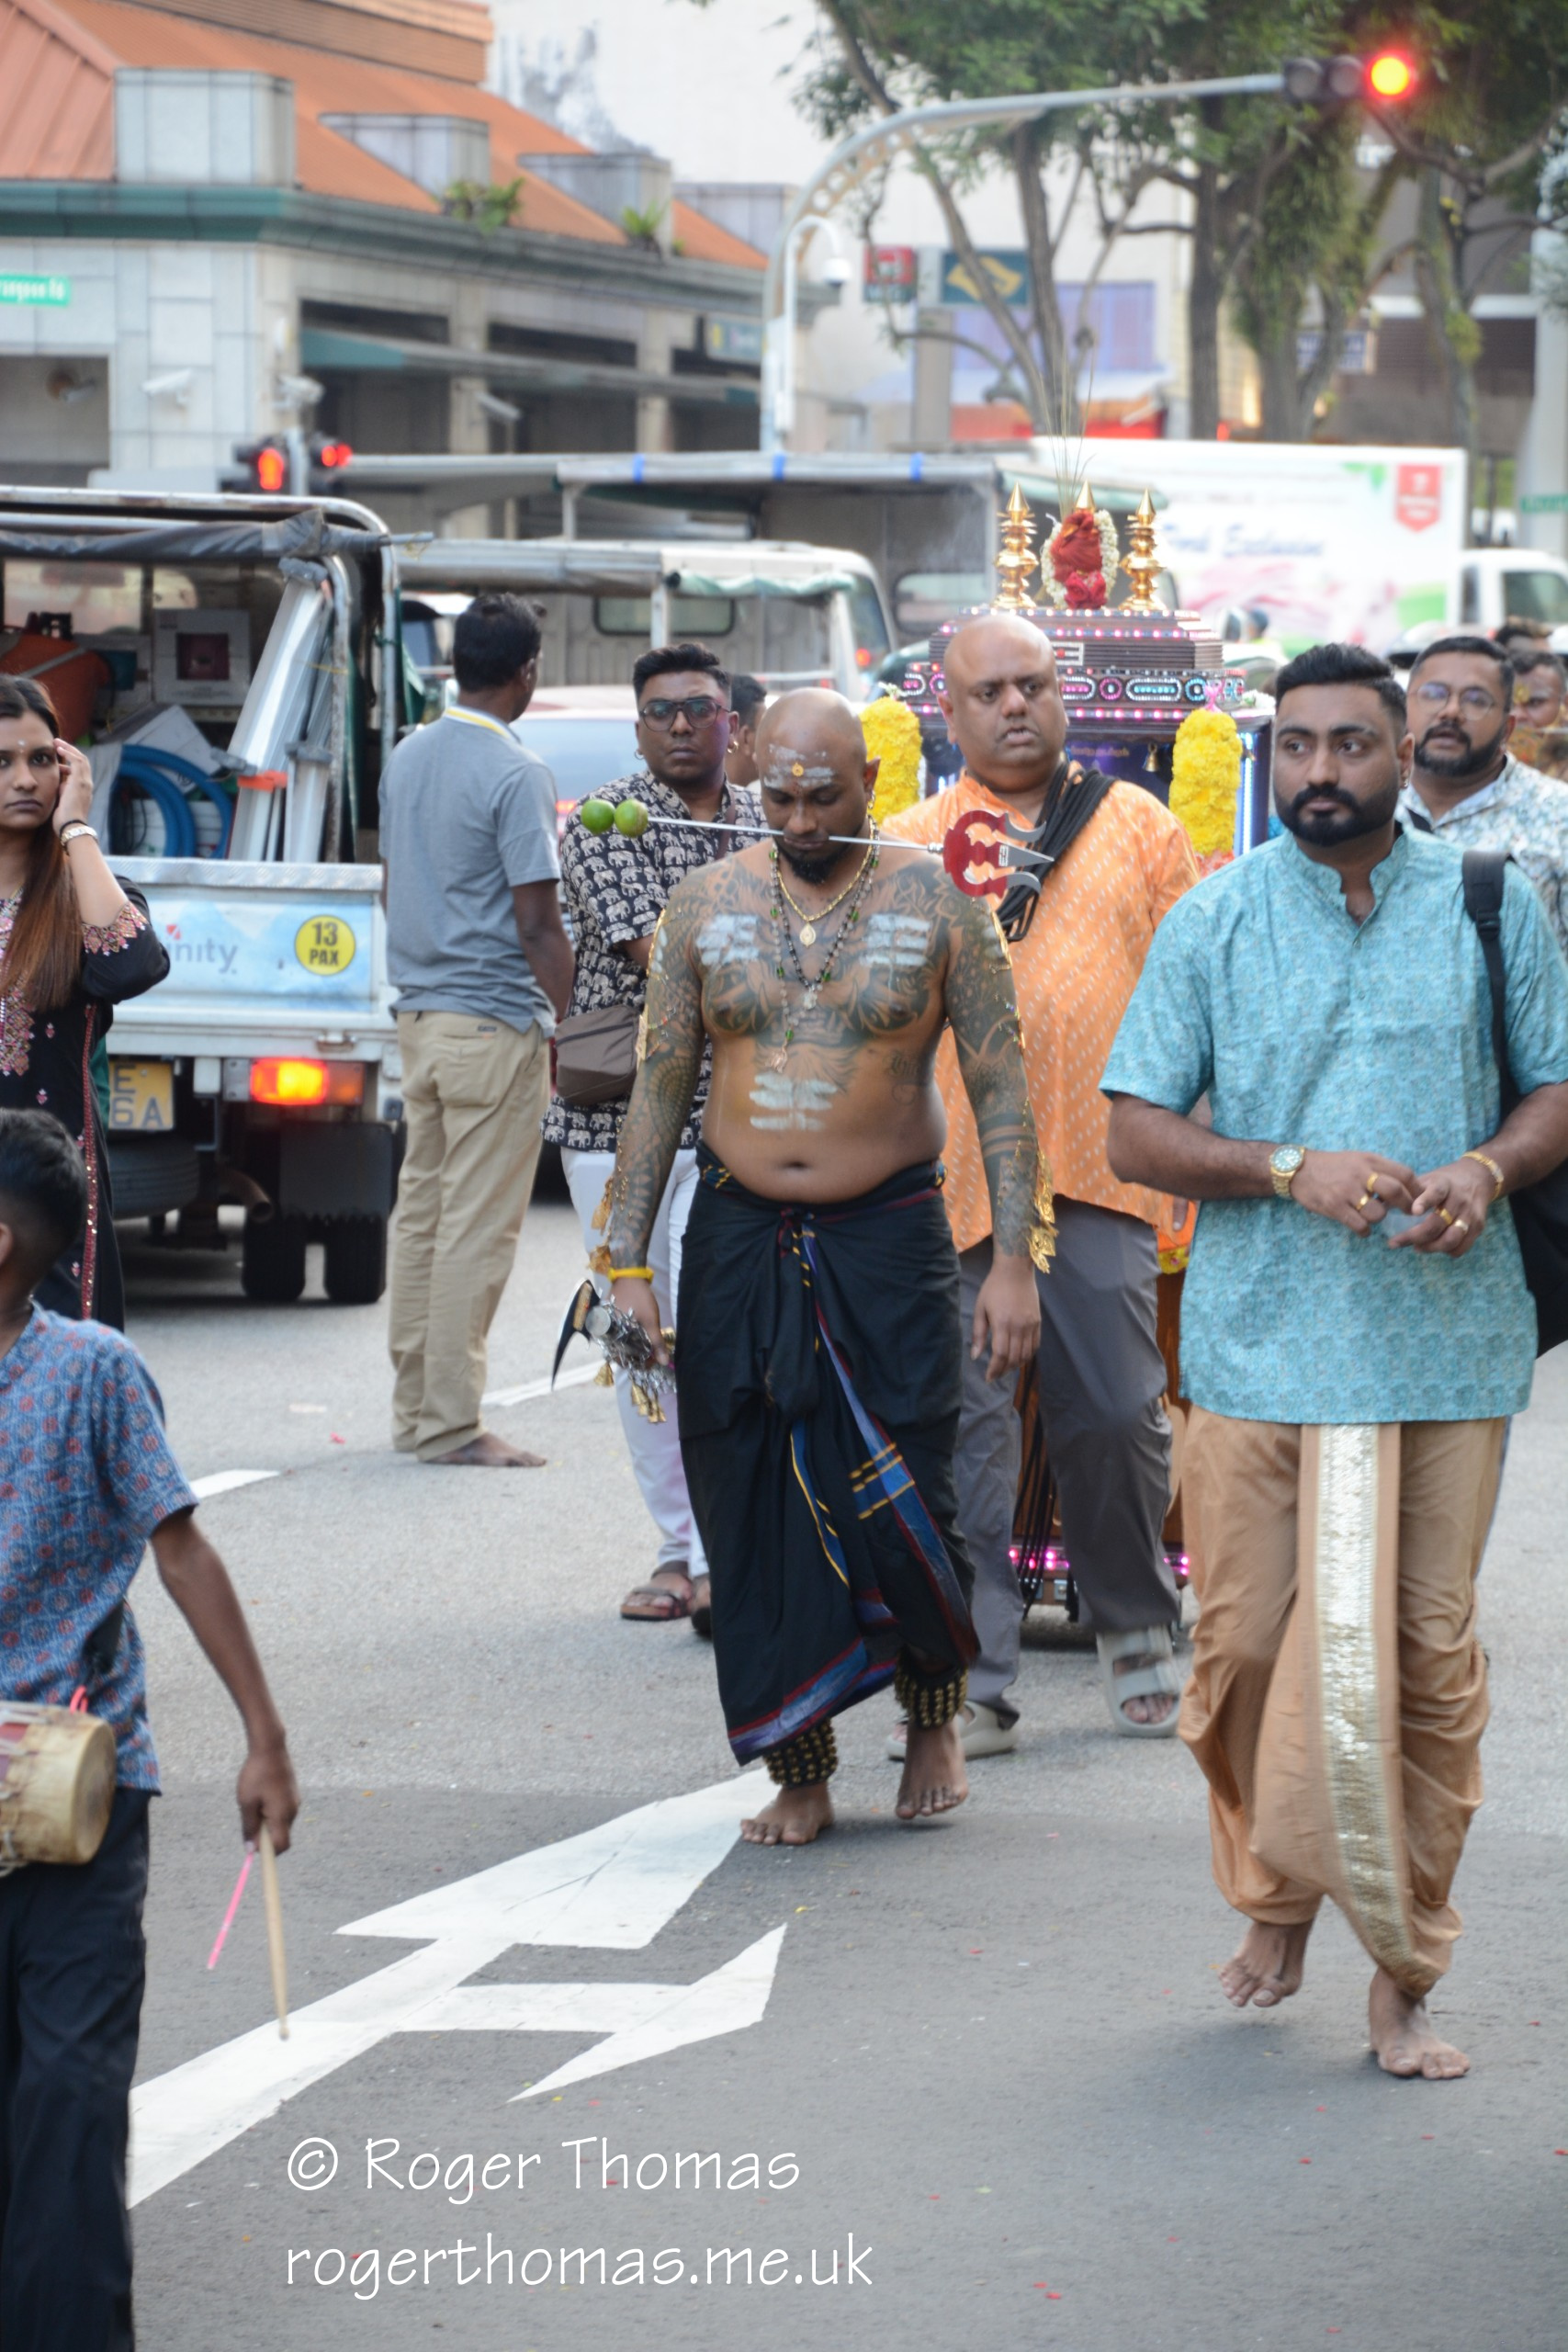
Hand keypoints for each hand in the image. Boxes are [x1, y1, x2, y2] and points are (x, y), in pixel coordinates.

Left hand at [50, 740, 94, 831]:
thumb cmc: (66, 819)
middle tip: (58, 743)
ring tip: (57, 742)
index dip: (70, 760)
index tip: (59, 755)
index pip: (80, 770)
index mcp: (84, 789)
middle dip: (70, 750)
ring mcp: (85, 782)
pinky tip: (59, 749)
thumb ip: (63, 791)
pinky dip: (68, 753)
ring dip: (69, 749)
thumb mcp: (64, 801)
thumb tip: (60, 784)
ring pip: (81, 759)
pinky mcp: (80, 781)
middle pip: (82, 761)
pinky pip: (76, 761)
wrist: (71, 826)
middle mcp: (87, 784)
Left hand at [237, 1734, 298, 1853]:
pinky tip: (260, 1795)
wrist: (270, 1747)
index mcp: (282, 1815)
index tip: (254, 1849)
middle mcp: (292, 1810)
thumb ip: (249, 1828)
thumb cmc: (256, 1775)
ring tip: (253, 1803)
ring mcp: (294, 1801)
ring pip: (281, 1822)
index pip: (281, 1846)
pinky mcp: (292, 1793)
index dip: (268, 1853)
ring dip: (267, 1822)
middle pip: (281, 1835)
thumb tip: (251, 1850)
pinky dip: (271, 1811)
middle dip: (265, 1836)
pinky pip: (282, 1811)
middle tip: (248, 1820)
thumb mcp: (246, 1803)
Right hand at [612, 1275, 668, 1364]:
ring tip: (646, 1350)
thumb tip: (664, 1362)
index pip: (624, 1359)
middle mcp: (605, 1334)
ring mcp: (605, 1328)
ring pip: (619, 1346)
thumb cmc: (639, 1299)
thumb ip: (657, 1343)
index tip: (652, 1362)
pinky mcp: (608, 1322)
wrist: (629, 1277)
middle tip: (651, 1357)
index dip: (639, 1363)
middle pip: (620, 1354)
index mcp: (612, 1336)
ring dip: (632, 1349)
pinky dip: (628, 1341)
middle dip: (636, 1357)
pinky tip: (639, 1341)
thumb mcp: (651, 1321)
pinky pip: (617, 1337)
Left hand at [971, 1251, 1040, 1383]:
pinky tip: (1018, 1358)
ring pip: (1026, 1354)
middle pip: (1014, 1358)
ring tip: (1005, 1369)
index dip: (994, 1369)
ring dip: (1015, 1365)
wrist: (1016, 1270)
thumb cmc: (994, 1288)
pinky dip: (1027, 1356)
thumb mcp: (980, 1308)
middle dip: (1003, 1371)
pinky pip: (1035, 1345)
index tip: (988, 1378)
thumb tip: (976, 1356)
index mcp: (1002, 1323)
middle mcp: (1019, 1326)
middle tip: (995, 1376)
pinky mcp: (1038, 1322)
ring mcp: (1031, 1325)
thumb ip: (979, 1334)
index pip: (1000, 1355)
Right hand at [1289, 1149, 1416, 1235]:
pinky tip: (1362, 1228)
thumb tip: (1405, 1188)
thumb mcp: (1358, 1159)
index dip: (1417, 1189)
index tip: (1420, 1199)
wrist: (1298, 1169)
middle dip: (1406, 1206)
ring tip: (1372, 1216)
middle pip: (1395, 1191)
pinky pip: (1359, 1225)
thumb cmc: (1332, 1166)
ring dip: (1379, 1219)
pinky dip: (1365, 1231)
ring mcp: (1347, 1191)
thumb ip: (1379, 1170)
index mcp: (1369, 1160)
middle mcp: (1360, 1174)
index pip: (1404, 1173)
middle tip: (1408, 1213)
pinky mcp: (1334, 1206)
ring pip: (1378, 1213)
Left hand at [1385, 1156, 1493, 1258]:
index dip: (1425, 1201)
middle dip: (1414, 1236)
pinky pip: (1462, 1247)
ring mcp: (1471, 1214)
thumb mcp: (1425, 1180)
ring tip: (1416, 1247)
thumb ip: (1403, 1192)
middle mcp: (1459, 1199)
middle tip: (1395, 1242)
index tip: (1413, 1211)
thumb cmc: (1443, 1183)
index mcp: (1444, 1184)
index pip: (1436, 1192)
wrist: (1477, 1178)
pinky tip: (1434, 1247)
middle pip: (1438, 1223)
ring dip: (1430, 1248)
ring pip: (1451, 1239)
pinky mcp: (1479, 1227)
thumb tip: (1373, 1203)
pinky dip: (1446, 1252)